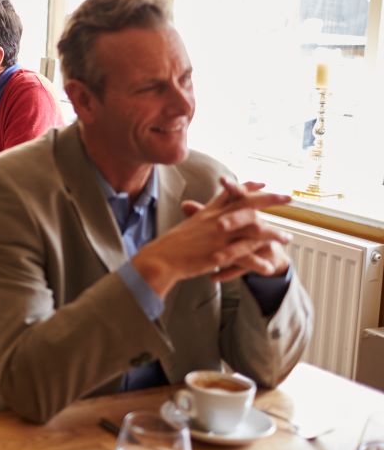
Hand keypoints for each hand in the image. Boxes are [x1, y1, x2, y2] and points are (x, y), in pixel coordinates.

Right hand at [132, 177, 291, 296]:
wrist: (161, 258)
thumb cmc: (170, 244)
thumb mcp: (186, 225)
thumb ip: (195, 216)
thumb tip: (192, 207)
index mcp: (208, 212)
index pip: (230, 193)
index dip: (247, 186)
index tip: (262, 182)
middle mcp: (216, 220)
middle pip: (247, 204)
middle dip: (270, 199)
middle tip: (289, 197)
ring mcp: (219, 236)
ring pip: (253, 230)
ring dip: (273, 234)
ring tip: (287, 238)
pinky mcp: (220, 253)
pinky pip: (246, 257)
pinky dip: (258, 262)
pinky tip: (269, 268)